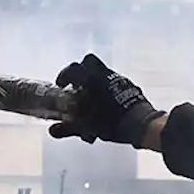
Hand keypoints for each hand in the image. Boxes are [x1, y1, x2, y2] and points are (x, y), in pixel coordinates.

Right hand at [50, 54, 164, 146]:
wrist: (141, 124)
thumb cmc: (113, 123)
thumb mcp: (88, 127)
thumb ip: (69, 128)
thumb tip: (52, 131)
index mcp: (91, 79)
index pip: (72, 69)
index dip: (64, 76)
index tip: (62, 85)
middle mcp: (104, 74)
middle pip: (88, 62)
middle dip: (80, 71)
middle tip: (77, 85)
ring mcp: (118, 78)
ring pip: (102, 70)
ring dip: (94, 79)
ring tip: (92, 95)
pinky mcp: (129, 84)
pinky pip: (113, 80)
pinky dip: (107, 87)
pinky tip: (107, 101)